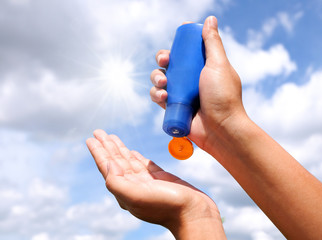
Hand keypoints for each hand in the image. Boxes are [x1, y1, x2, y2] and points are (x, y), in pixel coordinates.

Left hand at [86, 129, 223, 237]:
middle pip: (116, 161)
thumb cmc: (167, 207)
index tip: (91, 138)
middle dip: (107, 146)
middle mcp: (133, 186)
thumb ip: (117, 181)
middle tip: (99, 132)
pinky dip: (137, 157)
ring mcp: (147, 182)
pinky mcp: (161, 179)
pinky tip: (133, 151)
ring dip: (120, 149)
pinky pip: (144, 165)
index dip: (99, 152)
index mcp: (125, 190)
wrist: (194, 214)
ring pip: (129, 161)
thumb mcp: (137, 196)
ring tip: (112, 137)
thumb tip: (108, 165)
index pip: (108, 167)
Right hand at [150, 16, 247, 155]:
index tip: (174, 44)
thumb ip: (212, 42)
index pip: (185, 52)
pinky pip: (158, 97)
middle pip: (169, 64)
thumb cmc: (224, 97)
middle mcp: (191, 79)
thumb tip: (210, 19)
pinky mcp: (173, 108)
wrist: (221, 129)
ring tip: (163, 84)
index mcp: (202, 67)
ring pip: (160, 80)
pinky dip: (156, 95)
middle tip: (164, 61)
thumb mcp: (218, 65)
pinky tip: (163, 97)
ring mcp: (181, 94)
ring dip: (156, 78)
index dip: (176, 46)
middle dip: (162, 60)